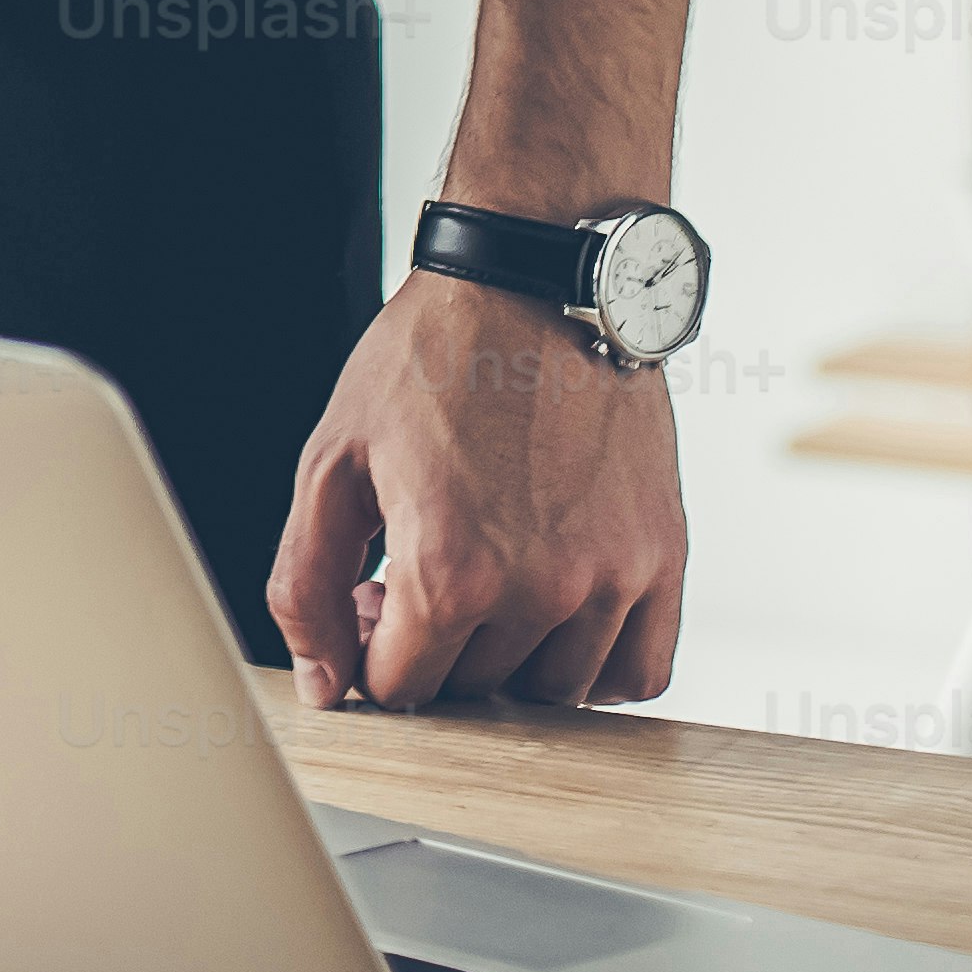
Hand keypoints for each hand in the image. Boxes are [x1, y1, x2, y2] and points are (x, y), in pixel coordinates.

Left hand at [263, 272, 685, 712]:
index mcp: (447, 569)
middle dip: (434, 647)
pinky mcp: (664, 556)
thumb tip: (323, 683)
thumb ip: (308, 583)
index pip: (401, 690)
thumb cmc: (429, 359)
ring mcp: (611, 577)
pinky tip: (556, 614)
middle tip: (421, 572)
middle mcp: (538, 588)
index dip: (372, 653)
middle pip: (474, 690)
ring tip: (487, 578)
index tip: (374, 600)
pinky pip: (639, 673)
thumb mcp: (332, 461)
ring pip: (553, 691)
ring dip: (510, 657)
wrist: (536, 279)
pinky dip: (595, 665)